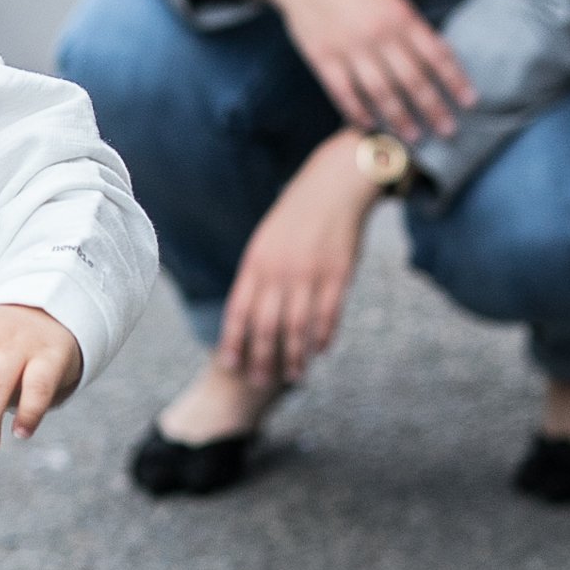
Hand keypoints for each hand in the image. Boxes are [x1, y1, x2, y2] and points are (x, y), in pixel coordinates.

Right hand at [209, 0, 474, 141]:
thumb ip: (408, 25)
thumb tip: (433, 56)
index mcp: (400, 16)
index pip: (436, 53)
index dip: (455, 79)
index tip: (470, 102)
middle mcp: (379, 34)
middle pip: (412, 79)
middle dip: (433, 107)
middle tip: (448, 131)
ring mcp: (350, 47)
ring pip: (381, 91)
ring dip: (400, 117)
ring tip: (413, 138)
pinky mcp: (322, 57)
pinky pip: (344, 92)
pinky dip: (358, 111)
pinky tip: (370, 126)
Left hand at [218, 129, 379, 386]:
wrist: (333, 187)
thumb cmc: (295, 218)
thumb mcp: (265, 243)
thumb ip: (257, 278)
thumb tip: (247, 314)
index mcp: (256, 263)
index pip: (238, 311)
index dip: (233, 341)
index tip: (230, 364)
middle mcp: (280, 272)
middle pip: (266, 326)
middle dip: (261, 358)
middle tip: (259, 381)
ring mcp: (309, 275)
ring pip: (298, 327)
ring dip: (294, 356)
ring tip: (293, 375)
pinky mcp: (338, 275)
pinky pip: (328, 315)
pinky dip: (323, 336)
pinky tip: (320, 350)